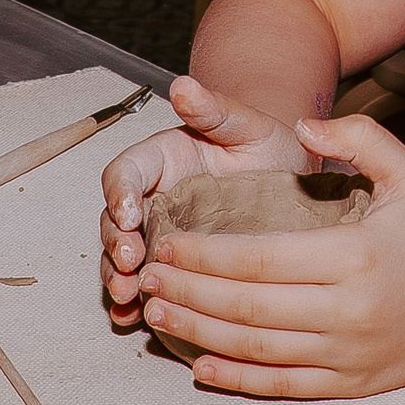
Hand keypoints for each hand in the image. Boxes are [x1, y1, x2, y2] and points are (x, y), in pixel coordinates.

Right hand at [98, 74, 312, 324]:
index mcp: (160, 159)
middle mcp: (152, 197)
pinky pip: (146, 281)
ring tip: (128, 299)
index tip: (129, 215)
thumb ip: (212, 109)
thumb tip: (182, 84)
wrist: (290, 176)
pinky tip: (132, 319)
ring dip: (118, 278)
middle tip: (130, 265)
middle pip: (114, 221)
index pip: (124, 173)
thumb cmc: (266, 143)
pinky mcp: (174, 261)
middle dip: (116, 245)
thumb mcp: (245, 123)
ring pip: (124, 256)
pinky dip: (134, 301)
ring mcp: (160, 232)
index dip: (120, 194)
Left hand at [133, 114, 404, 397]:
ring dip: (199, 334)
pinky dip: (237, 379)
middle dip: (189, 293)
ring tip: (159, 314)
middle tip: (147, 278)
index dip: (206, 255)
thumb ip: (358, 137)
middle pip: (247, 307)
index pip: (260, 259)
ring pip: (257, 349)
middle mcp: (349, 310)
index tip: (168, 243)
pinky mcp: (351, 383)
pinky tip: (200, 366)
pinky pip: (283, 385)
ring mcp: (349, 353)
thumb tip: (302, 125)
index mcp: (355, 256)